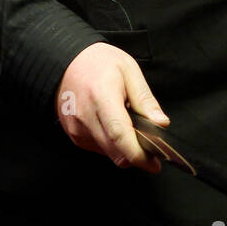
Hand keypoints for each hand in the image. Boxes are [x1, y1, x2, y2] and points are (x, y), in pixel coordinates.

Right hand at [55, 43, 169, 173]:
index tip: (155, 163)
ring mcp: (77, 129)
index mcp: (102, 97)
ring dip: (124, 149)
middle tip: (151, 149)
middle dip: (137, 156)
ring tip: (129, 126)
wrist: (65, 62)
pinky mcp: (74, 135)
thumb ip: (145, 99)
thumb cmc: (98, 62)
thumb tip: (161, 124)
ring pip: (108, 153)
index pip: (120, 136)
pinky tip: (113, 125)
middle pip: (115, 152)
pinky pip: (98, 148)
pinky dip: (111, 144)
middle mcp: (86, 117)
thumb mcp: (128, 70)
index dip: (139, 154)